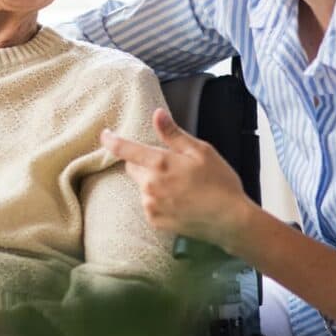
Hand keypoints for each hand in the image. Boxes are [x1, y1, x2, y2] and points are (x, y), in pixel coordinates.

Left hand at [100, 108, 256, 252]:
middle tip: (171, 165)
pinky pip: (149, 204)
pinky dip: (158, 200)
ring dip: (152, 182)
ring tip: (180, 186)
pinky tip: (179, 201)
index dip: (111, 140)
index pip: (125, 149)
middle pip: (133, 167)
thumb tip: (157, 114)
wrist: (231, 221)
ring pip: (142, 186)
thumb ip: (174, 134)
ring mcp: (151, 205)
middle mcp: (150, 185)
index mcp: (160, 164)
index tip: (104, 134)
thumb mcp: (201, 151)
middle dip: (144, 163)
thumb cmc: (219, 182)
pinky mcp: (155, 221)